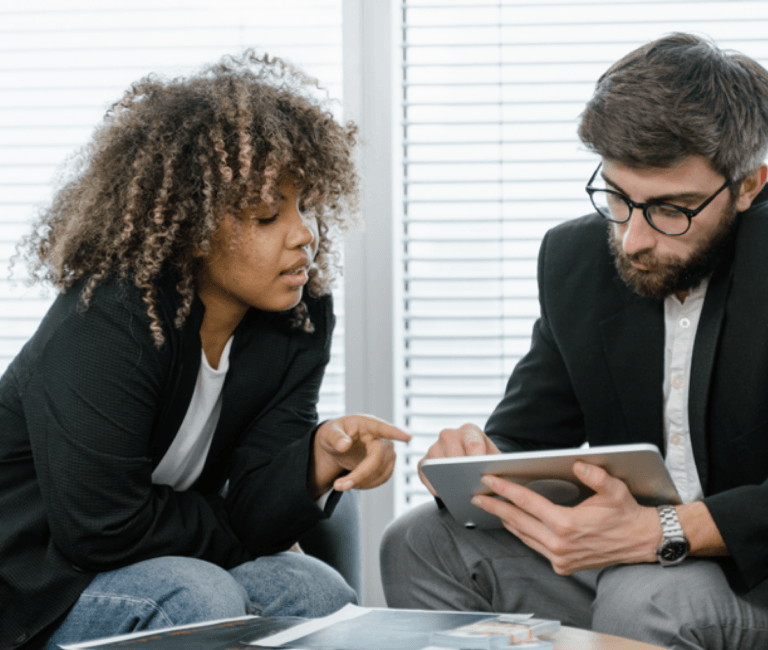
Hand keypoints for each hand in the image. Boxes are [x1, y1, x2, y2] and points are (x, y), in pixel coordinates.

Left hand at [310, 415, 410, 497]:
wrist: (337, 445)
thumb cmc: (334, 434)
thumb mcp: (328, 433)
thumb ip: (335, 437)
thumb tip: (345, 444)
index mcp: (368, 424)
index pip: (384, 428)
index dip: (396, 433)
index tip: (407, 437)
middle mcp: (381, 437)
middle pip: (378, 458)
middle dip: (360, 475)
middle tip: (339, 486)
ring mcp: (387, 450)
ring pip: (381, 471)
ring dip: (362, 482)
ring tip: (341, 485)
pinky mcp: (387, 463)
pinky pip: (383, 478)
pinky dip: (367, 484)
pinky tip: (354, 483)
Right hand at [418, 423, 499, 496]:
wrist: (474, 461)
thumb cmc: (486, 461)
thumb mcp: (495, 459)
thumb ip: (494, 465)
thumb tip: (489, 478)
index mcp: (469, 430)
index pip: (473, 444)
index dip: (477, 461)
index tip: (481, 475)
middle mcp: (449, 434)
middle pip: (454, 455)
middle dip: (462, 473)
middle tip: (470, 488)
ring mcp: (434, 447)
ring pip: (438, 464)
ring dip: (447, 479)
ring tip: (459, 492)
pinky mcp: (424, 461)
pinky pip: (425, 475)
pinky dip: (434, 486)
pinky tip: (445, 494)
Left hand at [472, 461, 660, 573]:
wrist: (641, 542)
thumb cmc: (626, 514)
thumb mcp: (614, 490)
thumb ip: (595, 476)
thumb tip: (578, 464)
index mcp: (566, 525)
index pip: (526, 503)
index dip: (504, 490)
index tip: (487, 481)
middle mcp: (558, 545)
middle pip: (517, 521)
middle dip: (495, 507)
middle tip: (477, 496)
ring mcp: (559, 558)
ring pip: (523, 536)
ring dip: (506, 521)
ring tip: (491, 506)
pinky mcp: (562, 566)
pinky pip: (534, 546)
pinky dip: (522, 533)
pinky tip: (514, 522)